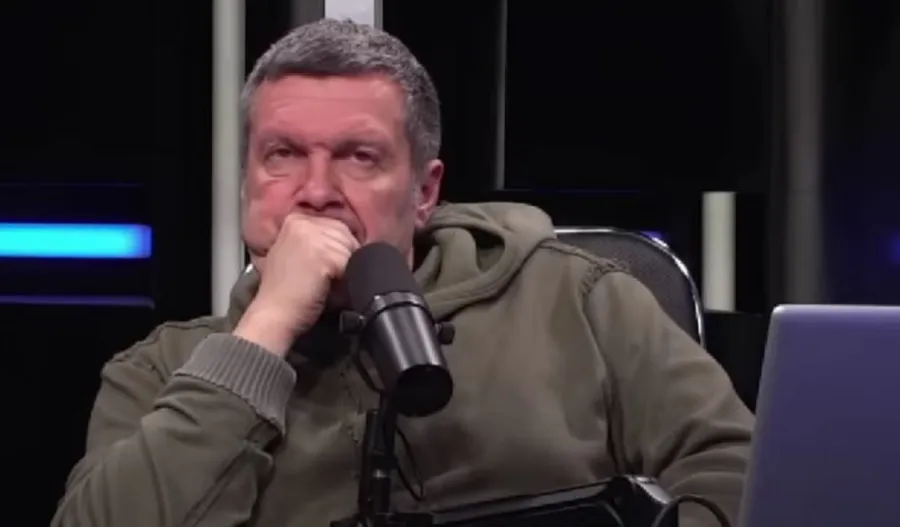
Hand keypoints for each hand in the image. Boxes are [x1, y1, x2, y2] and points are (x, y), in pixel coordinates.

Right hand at [234, 215, 359, 355]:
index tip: (331, 265)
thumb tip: (345, 243)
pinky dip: (346, 278)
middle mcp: (303, 222)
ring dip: (346, 268)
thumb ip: (315, 242)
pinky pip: (350, 262)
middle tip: (331, 278)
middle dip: (345, 256)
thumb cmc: (284, 293)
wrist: (273, 316)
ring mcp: (313, 236)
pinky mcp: (323, 254)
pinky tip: (330, 288)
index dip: (339, 247)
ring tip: (328, 284)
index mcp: (295, 220)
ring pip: (350, 248)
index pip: (335, 225)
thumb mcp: (293, 255)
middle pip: (345, 234)